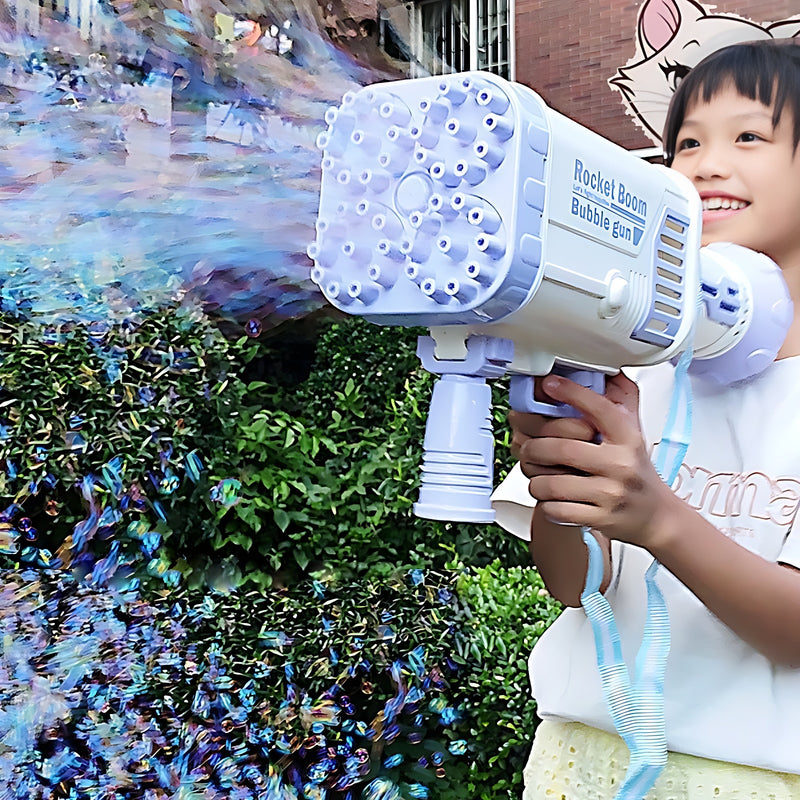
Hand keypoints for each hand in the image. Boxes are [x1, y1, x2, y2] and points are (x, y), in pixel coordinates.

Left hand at [520, 372, 676, 546]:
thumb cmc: (637, 472)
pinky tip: (550, 498)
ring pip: (552, 483)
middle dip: (534, 448)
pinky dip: (545, 504)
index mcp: (628, 438)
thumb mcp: (634, 434)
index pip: (598, 408)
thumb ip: (620, 402)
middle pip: (562, 449)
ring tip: (537, 476)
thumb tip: (607, 369)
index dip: (571, 393)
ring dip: (535, 479)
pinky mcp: (600, 519)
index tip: (550, 384)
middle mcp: (620, 464)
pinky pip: (556, 509)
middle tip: (528, 448)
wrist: (656, 517)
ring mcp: (610, 494)